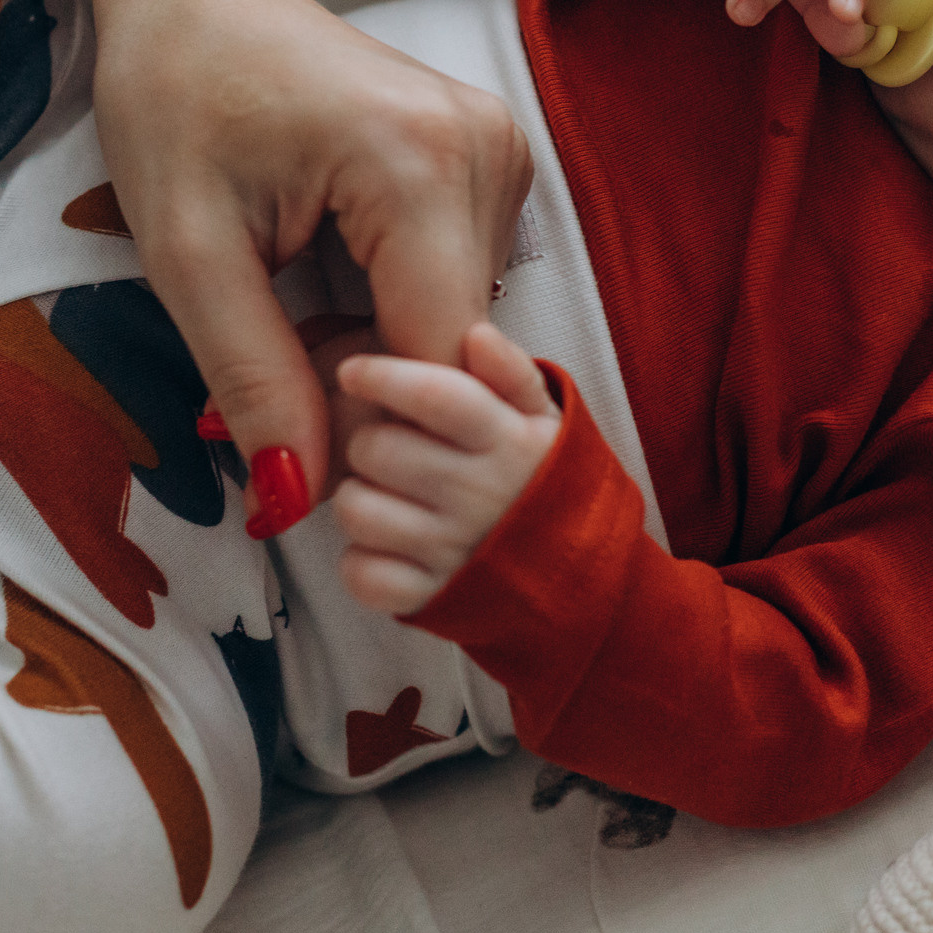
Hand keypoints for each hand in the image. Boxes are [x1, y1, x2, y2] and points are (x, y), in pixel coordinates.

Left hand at [3, 0, 534, 533]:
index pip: (435, 364)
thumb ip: (252, 378)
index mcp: (420, 166)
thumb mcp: (187, 249)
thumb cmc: (175, 87)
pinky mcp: (492, 157)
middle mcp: (490, 154)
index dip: (362, 418)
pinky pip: (457, 280)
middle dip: (362, 377)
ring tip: (287, 291)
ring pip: (459, 321)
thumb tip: (299, 503)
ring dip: (376, 341)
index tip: (277, 410)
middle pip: (454, 346)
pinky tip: (326, 268)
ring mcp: (502, 150)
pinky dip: (393, 302)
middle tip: (262, 338)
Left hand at [328, 323, 560, 614]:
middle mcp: (479, 496)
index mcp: (508, 441)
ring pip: (357, 509)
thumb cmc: (544, 478)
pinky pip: (363, 574)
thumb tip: (476, 334)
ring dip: (358, 497)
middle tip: (387, 444)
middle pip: (378, 449)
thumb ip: (512, 372)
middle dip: (368, 439)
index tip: (353, 371)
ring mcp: (453, 551)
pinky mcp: (430, 598)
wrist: (578, 574)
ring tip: (384, 493)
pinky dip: (361, 561)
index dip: (382, 376)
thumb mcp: (546, 417)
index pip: (434, 396)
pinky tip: (385, 545)